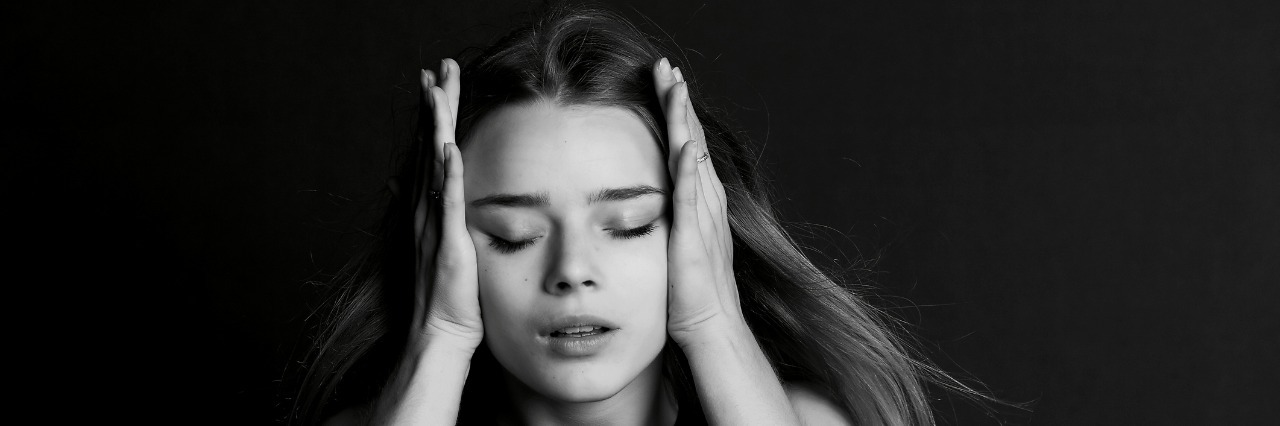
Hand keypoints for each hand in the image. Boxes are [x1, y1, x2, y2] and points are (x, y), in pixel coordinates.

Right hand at [413, 59, 482, 350]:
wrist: (440, 332)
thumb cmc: (446, 293)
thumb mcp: (436, 244)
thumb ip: (426, 211)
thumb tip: (400, 183)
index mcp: (426, 209)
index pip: (428, 151)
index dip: (431, 116)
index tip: (433, 82)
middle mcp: (425, 210)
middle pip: (428, 146)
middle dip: (434, 106)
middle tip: (438, 68)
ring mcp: (434, 225)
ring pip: (433, 164)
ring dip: (437, 127)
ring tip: (439, 91)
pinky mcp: (448, 243)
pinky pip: (447, 201)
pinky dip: (447, 173)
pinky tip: (448, 146)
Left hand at [652, 58, 745, 345]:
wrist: (711, 328)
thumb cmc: (691, 296)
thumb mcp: (678, 246)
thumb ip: (670, 220)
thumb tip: (652, 203)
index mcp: (701, 205)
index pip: (689, 149)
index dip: (678, 116)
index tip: (666, 85)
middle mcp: (706, 204)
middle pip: (693, 141)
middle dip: (680, 104)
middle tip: (667, 68)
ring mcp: (703, 219)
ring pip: (694, 158)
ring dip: (684, 123)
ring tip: (675, 87)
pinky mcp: (695, 238)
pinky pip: (692, 197)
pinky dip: (690, 169)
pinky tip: (684, 144)